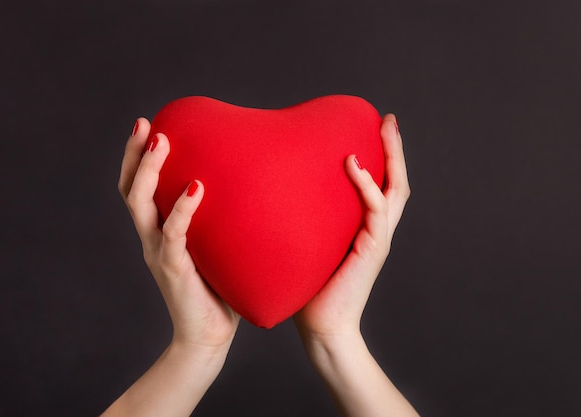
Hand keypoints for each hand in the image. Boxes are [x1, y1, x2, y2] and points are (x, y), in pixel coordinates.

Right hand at [118, 118, 239, 352]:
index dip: (136, 157)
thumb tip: (250, 186)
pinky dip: (182, 210)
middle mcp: (151, 238)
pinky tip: (196, 187)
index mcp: (159, 231)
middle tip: (146, 124)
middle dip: (134, 154)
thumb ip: (221, 220)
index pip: (138, 188)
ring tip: (162, 142)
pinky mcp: (172, 269)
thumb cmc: (218, 289)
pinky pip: (172, 235)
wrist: (210, 336)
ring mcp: (158, 253)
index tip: (149, 125)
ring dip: (149, 171)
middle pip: (130, 189)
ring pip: (141, 205)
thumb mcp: (216, 246)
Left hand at [294, 113, 409, 342]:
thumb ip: (306, 219)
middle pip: (396, 182)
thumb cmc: (309, 286)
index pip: (381, 186)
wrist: (321, 324)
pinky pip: (375, 211)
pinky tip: (353, 164)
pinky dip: (366, 186)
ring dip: (391, 157)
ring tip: (384, 128)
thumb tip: (275, 190)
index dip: (382, 157)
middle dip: (395, 149)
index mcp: (364, 228)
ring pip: (395, 191)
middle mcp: (376, 231)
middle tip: (387, 119)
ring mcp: (378, 240)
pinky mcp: (372, 250)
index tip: (374, 126)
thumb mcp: (310, 243)